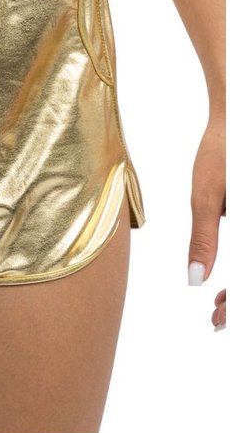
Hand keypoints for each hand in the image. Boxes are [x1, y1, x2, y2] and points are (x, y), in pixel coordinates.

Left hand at [187, 113, 225, 330]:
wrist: (240, 114)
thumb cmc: (223, 149)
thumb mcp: (207, 196)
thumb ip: (204, 239)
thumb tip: (195, 280)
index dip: (237, 306)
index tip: (217, 319)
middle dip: (241, 300)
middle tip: (216, 314)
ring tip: (220, 299)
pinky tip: (232, 276)